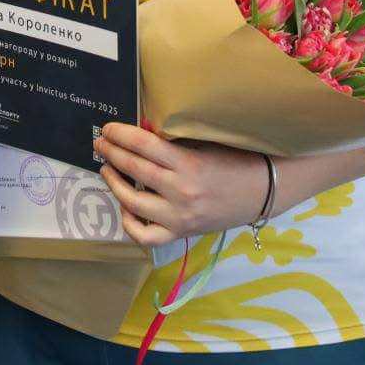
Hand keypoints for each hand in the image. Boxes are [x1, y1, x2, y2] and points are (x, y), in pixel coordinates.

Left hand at [93, 122, 269, 247]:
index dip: (121, 135)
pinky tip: (125, 207)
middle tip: (100, 144)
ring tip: (108, 170)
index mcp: (188, 165)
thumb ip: (173, 142)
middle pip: (135, 170)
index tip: (108, 129)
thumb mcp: (205, 145)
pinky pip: (145, 235)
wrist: (264, 192)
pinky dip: (130, 222)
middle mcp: (181, 193)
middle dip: (112, 154)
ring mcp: (179, 218)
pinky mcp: (182, 233)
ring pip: (133, 203)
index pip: (144, 146)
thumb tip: (139, 131)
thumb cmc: (237, 161)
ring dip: (114, 184)